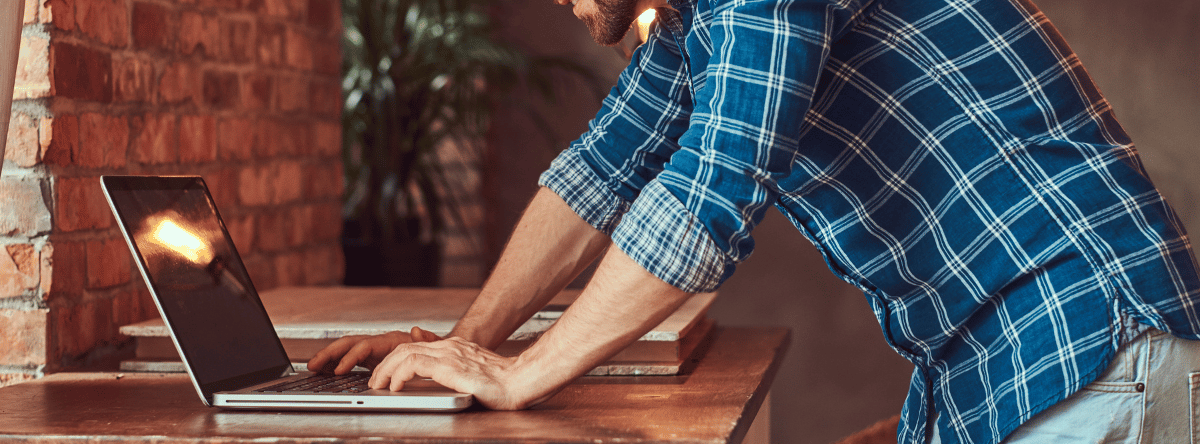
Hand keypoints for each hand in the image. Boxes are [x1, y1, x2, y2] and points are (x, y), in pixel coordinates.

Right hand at [308, 326, 441, 373]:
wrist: (435, 352)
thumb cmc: (434, 350)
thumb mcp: (434, 346)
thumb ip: (427, 340)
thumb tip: (416, 330)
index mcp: (390, 339)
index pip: (364, 346)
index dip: (351, 358)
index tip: (339, 370)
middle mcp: (378, 342)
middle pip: (349, 344)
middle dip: (329, 354)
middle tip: (313, 365)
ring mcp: (373, 350)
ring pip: (345, 350)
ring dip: (328, 358)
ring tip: (312, 367)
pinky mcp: (370, 359)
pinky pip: (349, 359)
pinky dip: (335, 364)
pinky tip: (324, 372)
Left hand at [368, 337, 541, 409]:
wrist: (520, 381)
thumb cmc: (502, 383)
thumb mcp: (472, 374)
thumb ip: (454, 371)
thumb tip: (436, 378)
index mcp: (454, 347)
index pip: (415, 347)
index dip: (395, 360)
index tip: (386, 376)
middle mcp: (449, 346)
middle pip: (404, 348)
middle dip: (384, 364)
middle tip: (375, 381)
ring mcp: (449, 353)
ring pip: (404, 353)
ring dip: (386, 369)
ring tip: (378, 384)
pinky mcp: (449, 365)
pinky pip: (414, 364)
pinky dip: (399, 374)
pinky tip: (395, 386)